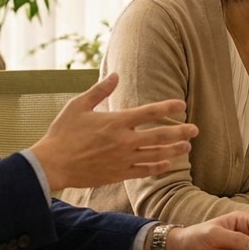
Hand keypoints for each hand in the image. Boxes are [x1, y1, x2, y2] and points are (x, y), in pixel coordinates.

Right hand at [28, 72, 197, 191]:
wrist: (53, 164)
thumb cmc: (63, 132)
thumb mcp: (78, 105)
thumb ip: (100, 90)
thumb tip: (116, 75)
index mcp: (115, 121)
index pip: (149, 112)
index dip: (167, 107)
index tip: (181, 104)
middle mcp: (123, 140)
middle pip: (159, 135)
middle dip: (180, 131)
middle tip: (196, 129)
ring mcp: (122, 159)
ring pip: (155, 154)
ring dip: (174, 150)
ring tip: (187, 147)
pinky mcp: (118, 174)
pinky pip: (143, 170)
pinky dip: (157, 167)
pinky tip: (167, 164)